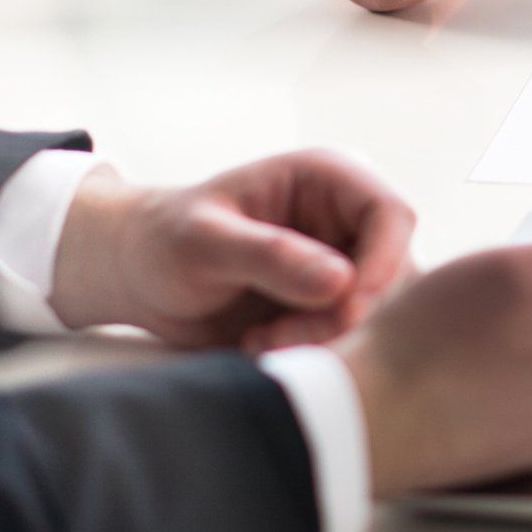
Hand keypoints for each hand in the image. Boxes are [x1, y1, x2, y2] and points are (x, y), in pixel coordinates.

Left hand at [50, 150, 416, 351]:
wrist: (139, 277)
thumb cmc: (164, 240)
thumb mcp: (205, 242)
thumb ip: (270, 256)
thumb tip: (342, 281)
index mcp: (327, 180)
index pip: (392, 214)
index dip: (384, 262)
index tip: (347, 308)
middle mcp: (345, 221)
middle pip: (391, 271)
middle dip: (346, 314)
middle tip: (281, 335)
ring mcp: (342, 264)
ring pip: (376, 311)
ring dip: (328, 337)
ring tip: (263, 341)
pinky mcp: (330, 306)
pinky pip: (351, 336)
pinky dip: (316, 351)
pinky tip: (264, 346)